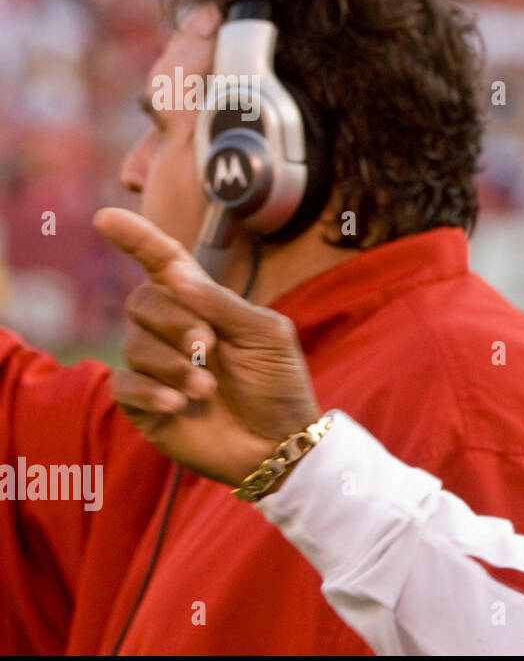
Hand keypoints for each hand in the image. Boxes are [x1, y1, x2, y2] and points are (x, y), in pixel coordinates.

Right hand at [93, 207, 320, 486]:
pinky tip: (180, 405)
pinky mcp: (144, 404)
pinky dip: (153, 392)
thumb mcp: (267, 335)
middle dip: (175, 322)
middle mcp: (173, 331)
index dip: (136, 239)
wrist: (280, 442)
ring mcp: (155, 367)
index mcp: (204, 305)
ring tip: (208, 389)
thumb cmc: (278, 384)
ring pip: (135, 345)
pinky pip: (126, 384)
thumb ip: (222, 304)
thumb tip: (175, 275)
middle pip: (143, 301)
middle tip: (209, 347)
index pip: (162, 263)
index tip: (106, 217)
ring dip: (174, 365)